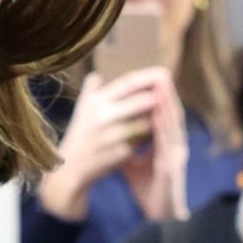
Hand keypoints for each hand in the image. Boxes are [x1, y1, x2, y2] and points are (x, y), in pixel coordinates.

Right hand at [35, 67, 167, 220]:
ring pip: (144, 123)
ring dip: (157, 118)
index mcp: (95, 102)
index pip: (127, 83)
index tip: (164, 73)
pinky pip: (143, 143)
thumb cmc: (79, 138)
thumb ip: (90, 93)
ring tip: (167, 113)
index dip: (147, 77)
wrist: (70, 170)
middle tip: (172, 92)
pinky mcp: (119, 153)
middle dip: (158, 96)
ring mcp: (110, 136)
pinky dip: (152, 138)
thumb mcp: (81, 113)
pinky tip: (159, 135)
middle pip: (139, 102)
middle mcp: (101, 116)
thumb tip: (96, 76)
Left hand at [120, 69, 190, 221]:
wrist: (156, 215)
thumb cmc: (146, 188)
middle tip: (160, 73)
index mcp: (165, 144)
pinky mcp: (172, 170)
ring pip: (174, 127)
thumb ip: (126, 143)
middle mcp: (174, 147)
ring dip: (169, 106)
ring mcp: (175, 158)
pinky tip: (159, 117)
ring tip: (162, 87)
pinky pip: (168, 146)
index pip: (164, 115)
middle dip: (167, 94)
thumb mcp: (132, 161)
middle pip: (172, 115)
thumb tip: (110, 127)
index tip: (151, 77)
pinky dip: (165, 130)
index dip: (160, 96)